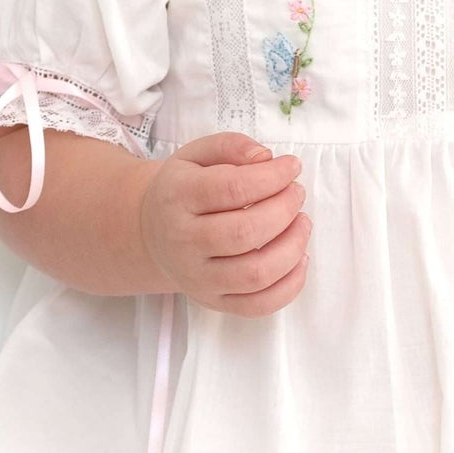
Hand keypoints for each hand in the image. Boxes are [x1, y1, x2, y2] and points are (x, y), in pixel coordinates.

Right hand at [139, 133, 309, 317]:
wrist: (151, 232)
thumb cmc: (185, 189)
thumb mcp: (198, 155)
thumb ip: (231, 146)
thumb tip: (266, 158)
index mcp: (176, 199)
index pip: (230, 189)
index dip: (272, 176)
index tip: (292, 166)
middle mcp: (183, 243)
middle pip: (245, 233)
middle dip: (284, 209)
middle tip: (296, 193)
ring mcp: (197, 278)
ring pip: (255, 273)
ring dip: (293, 246)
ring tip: (302, 222)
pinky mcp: (213, 301)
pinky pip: (259, 306)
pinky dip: (290, 285)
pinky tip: (299, 258)